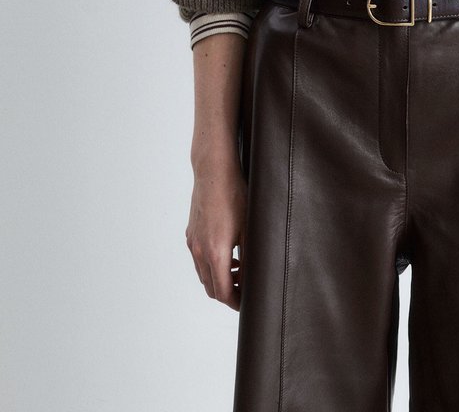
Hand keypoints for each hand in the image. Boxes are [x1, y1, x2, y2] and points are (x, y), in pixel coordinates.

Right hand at [185, 155, 247, 309]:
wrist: (214, 170)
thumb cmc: (235, 195)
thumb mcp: (249, 228)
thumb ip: (249, 257)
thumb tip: (252, 278)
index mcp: (215, 252)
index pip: (222, 292)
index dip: (236, 302)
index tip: (247, 303)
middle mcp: (199, 250)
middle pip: (210, 287)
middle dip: (227, 293)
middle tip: (245, 290)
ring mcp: (192, 241)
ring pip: (203, 274)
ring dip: (219, 278)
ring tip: (238, 271)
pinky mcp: (191, 233)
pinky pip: (198, 259)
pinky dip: (211, 264)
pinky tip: (227, 253)